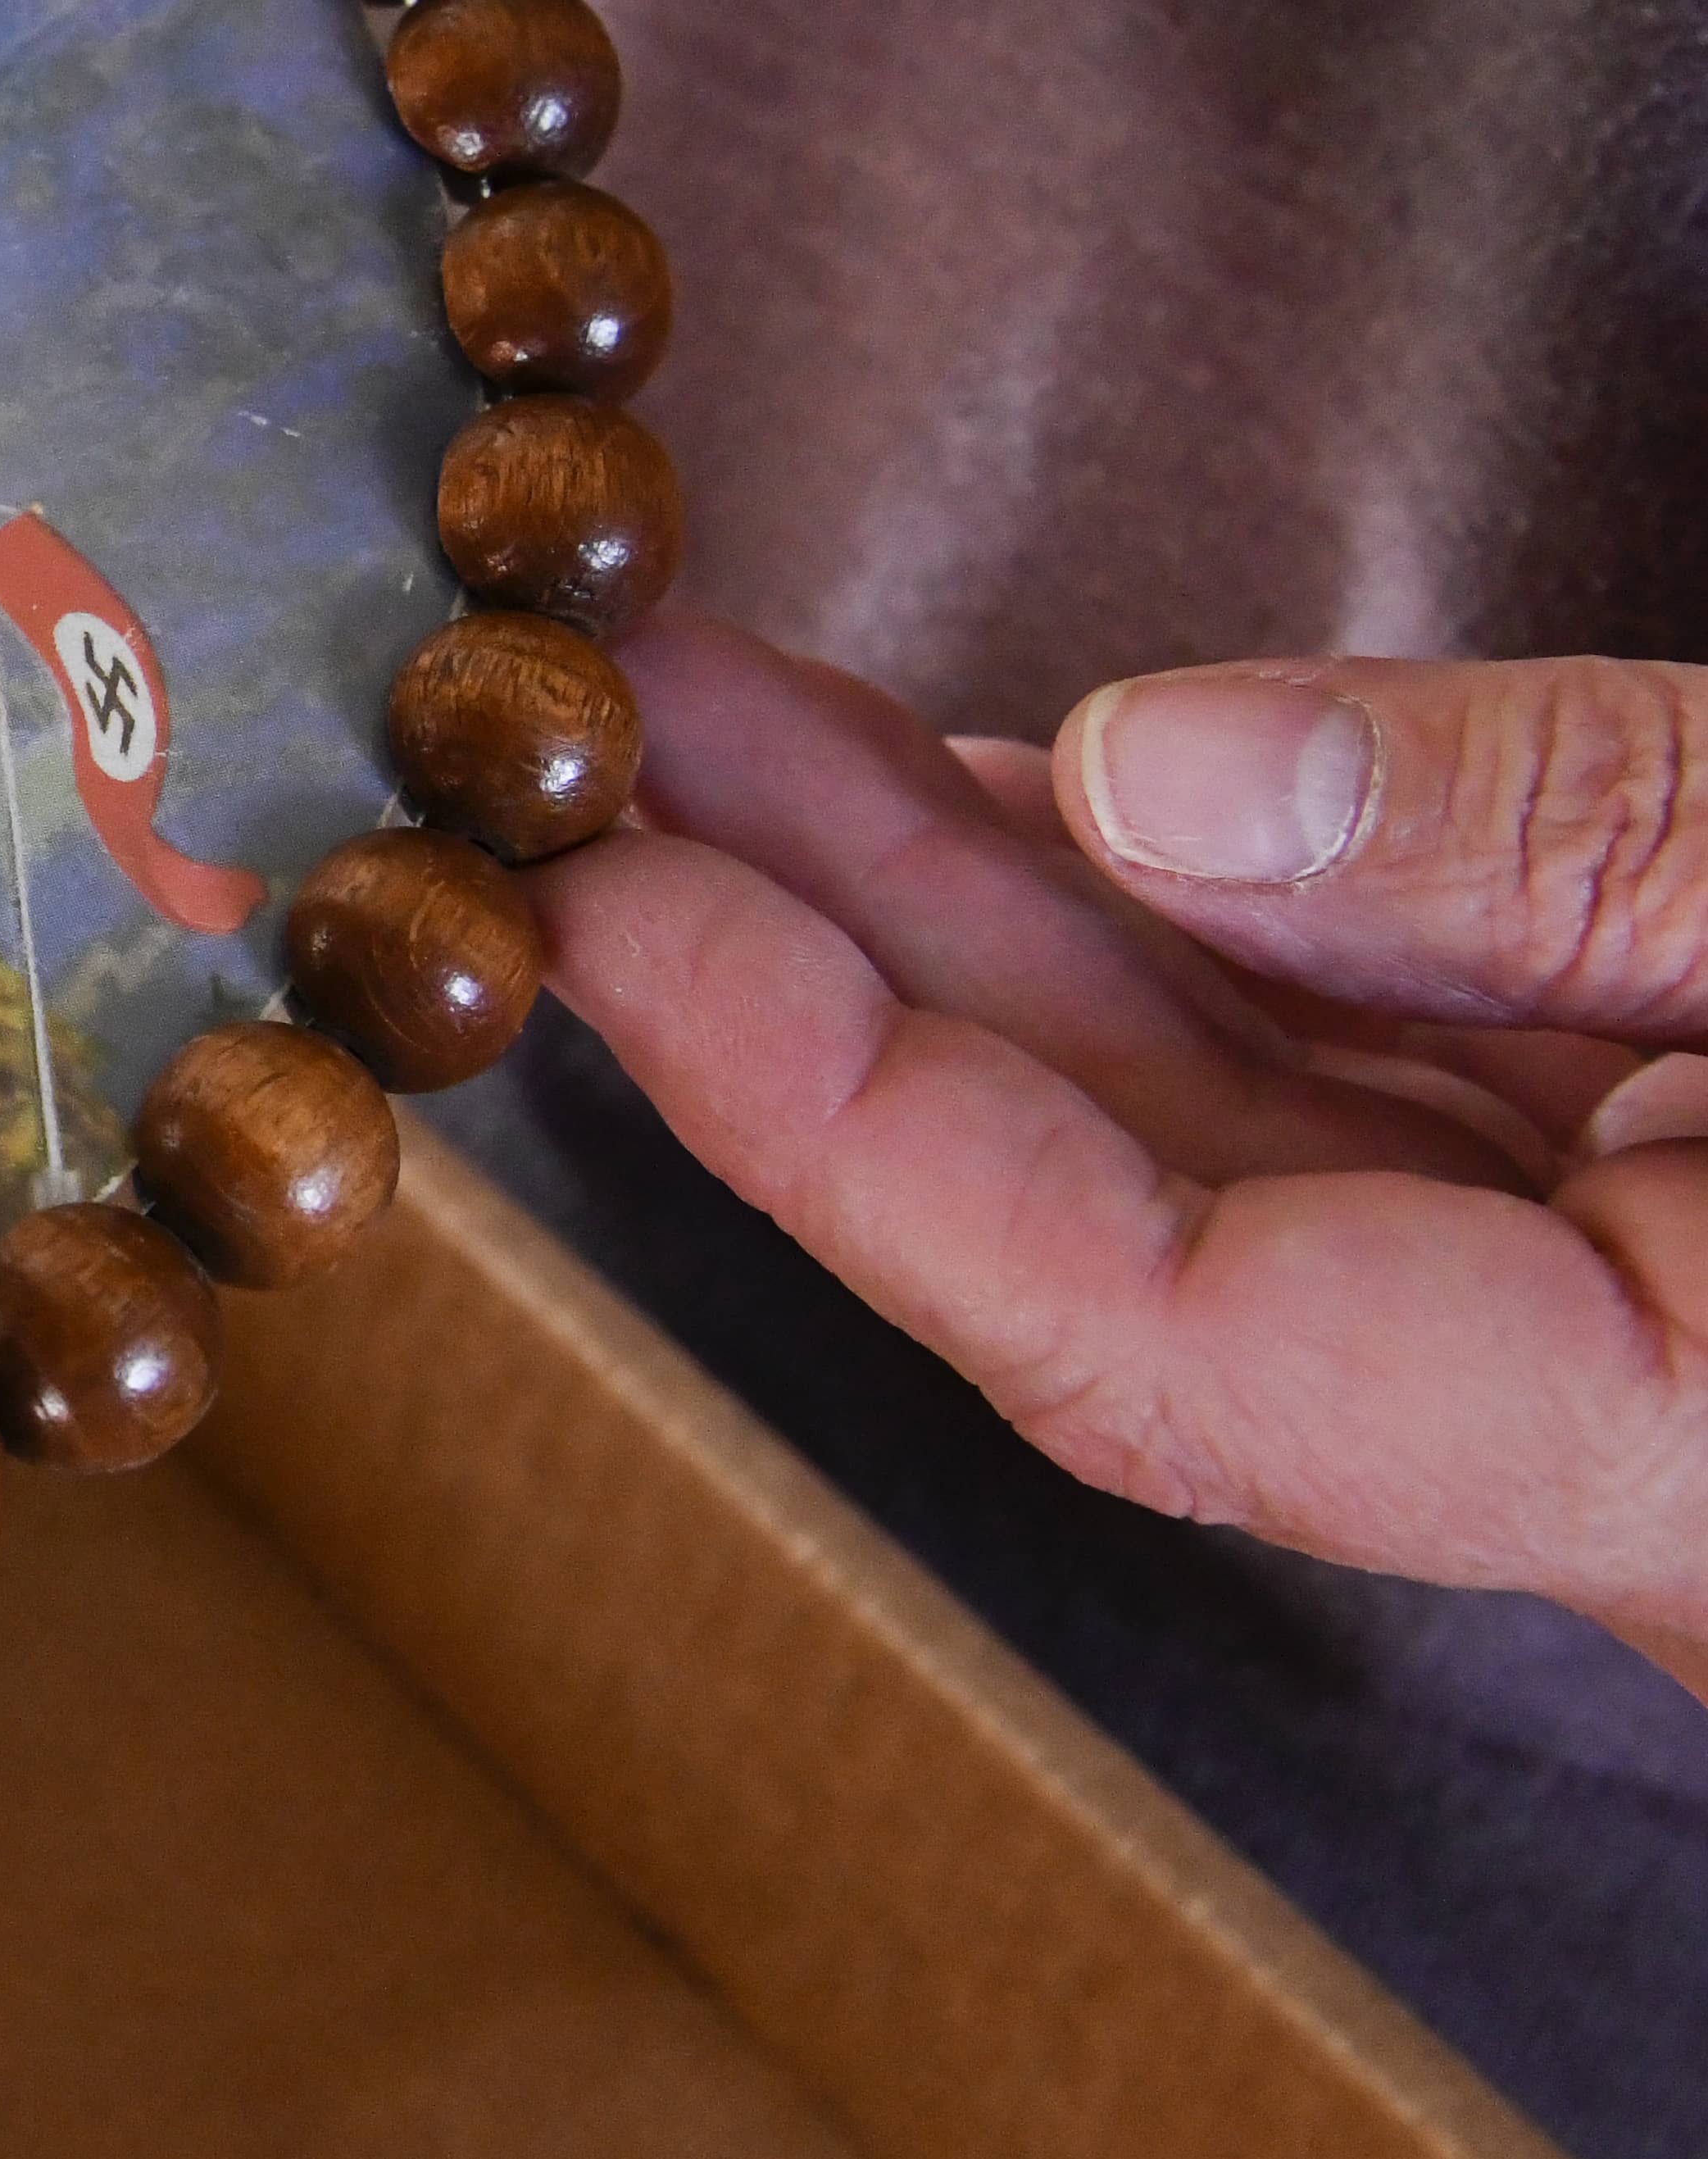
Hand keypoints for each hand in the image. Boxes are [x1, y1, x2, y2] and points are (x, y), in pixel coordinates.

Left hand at [537, 614, 1707, 1693]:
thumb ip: (1579, 852)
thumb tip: (1152, 778)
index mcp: (1683, 1457)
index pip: (1141, 1338)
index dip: (829, 1109)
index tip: (611, 916)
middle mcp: (1606, 1443)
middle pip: (1084, 1202)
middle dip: (801, 950)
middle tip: (562, 748)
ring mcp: (1622, 1325)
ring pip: (1179, 1113)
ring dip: (927, 895)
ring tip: (688, 701)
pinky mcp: (1654, 1216)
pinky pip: (1333, 1075)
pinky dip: (1144, 919)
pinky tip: (956, 784)